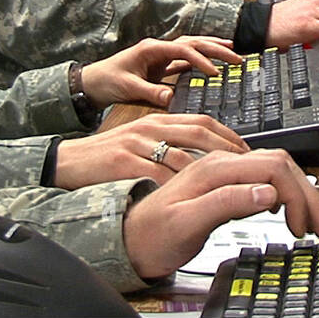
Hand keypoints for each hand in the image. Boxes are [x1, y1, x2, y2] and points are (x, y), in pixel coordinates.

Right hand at [53, 114, 249, 189]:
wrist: (68, 161)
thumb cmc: (107, 157)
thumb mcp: (141, 142)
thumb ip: (169, 144)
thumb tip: (202, 156)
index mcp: (157, 121)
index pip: (202, 121)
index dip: (229, 135)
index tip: (249, 151)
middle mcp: (150, 127)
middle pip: (199, 132)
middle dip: (229, 148)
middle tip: (250, 166)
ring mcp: (137, 143)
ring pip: (183, 153)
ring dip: (210, 171)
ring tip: (230, 185)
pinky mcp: (124, 161)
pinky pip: (158, 174)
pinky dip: (180, 186)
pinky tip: (196, 197)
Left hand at [80, 35, 241, 107]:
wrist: (91, 83)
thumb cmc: (105, 81)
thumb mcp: (127, 88)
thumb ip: (150, 92)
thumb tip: (171, 97)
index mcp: (150, 49)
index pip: (183, 50)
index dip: (201, 60)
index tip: (215, 73)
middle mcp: (158, 49)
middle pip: (192, 44)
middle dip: (215, 49)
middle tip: (237, 57)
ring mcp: (160, 56)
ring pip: (191, 49)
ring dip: (211, 50)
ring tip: (233, 52)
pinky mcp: (160, 66)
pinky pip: (185, 61)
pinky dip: (200, 62)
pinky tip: (213, 66)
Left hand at [122, 150, 318, 279]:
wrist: (128, 238)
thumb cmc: (151, 235)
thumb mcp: (186, 223)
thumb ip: (226, 204)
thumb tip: (267, 193)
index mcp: (216, 169)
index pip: (273, 169)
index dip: (298, 197)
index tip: (304, 227)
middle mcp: (221, 164)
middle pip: (281, 166)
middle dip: (308, 197)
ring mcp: (223, 171)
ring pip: (276, 170)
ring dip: (300, 195)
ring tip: (310, 225)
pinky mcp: (223, 182)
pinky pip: (264, 177)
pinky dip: (285, 194)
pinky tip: (285, 212)